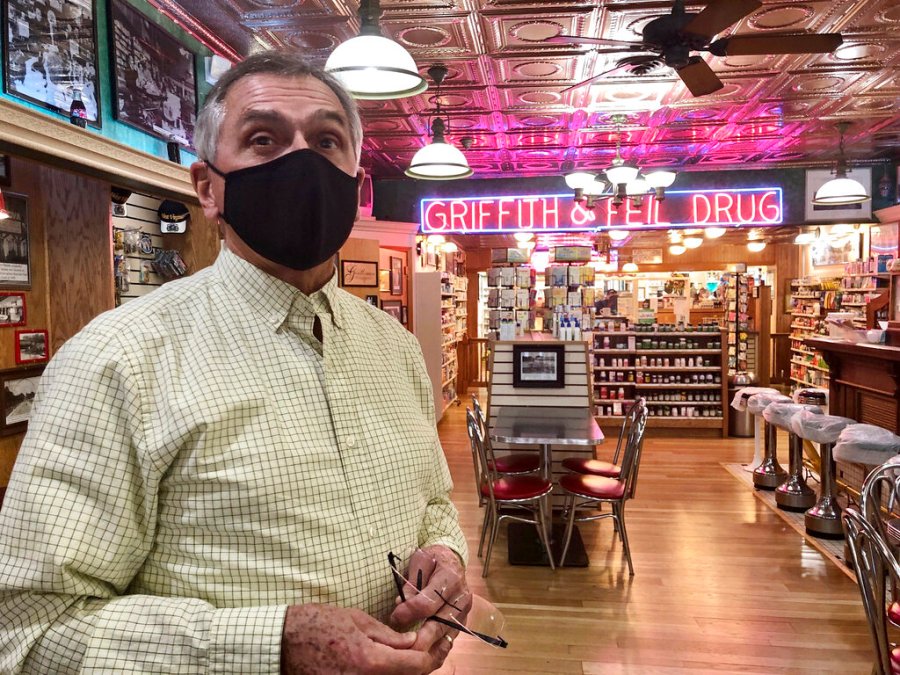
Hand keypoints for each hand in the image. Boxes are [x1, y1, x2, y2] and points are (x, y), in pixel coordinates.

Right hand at [281, 604, 435, 674]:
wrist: (281, 642)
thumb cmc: (317, 623)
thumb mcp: (356, 620)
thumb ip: (388, 635)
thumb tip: (412, 642)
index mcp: (371, 661)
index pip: (416, 666)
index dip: (428, 654)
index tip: (431, 643)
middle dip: (419, 665)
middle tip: (424, 649)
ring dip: (402, 671)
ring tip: (407, 655)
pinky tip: (387, 663)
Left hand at [390, 546, 470, 664]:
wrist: (451, 560)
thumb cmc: (433, 559)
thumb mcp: (420, 560)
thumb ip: (411, 581)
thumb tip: (401, 602)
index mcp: (450, 577)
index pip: (429, 601)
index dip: (410, 611)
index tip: (394, 616)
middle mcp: (461, 596)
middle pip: (440, 622)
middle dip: (421, 637)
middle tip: (404, 648)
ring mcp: (464, 610)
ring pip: (446, 633)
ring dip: (429, 646)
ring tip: (413, 654)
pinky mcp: (462, 620)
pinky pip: (451, 637)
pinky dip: (438, 647)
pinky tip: (425, 653)